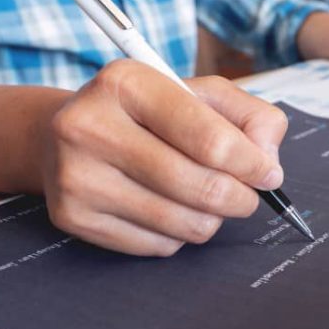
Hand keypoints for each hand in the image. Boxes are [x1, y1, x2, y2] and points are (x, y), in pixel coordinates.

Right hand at [37, 60, 287, 256]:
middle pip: (199, 185)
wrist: (60, 134)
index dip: (251, 164)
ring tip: (209, 199)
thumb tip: (268, 162)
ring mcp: (77, 176)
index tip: (269, 175)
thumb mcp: (200, 94)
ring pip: (183, 223)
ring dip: (212, 218)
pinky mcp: (72, 217)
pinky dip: (179, 234)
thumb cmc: (148, 113)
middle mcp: (91, 126)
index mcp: (127, 83)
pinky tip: (170, 209)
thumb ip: (250, 117)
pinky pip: (158, 245)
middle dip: (240, 197)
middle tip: (248, 195)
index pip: (210, 139)